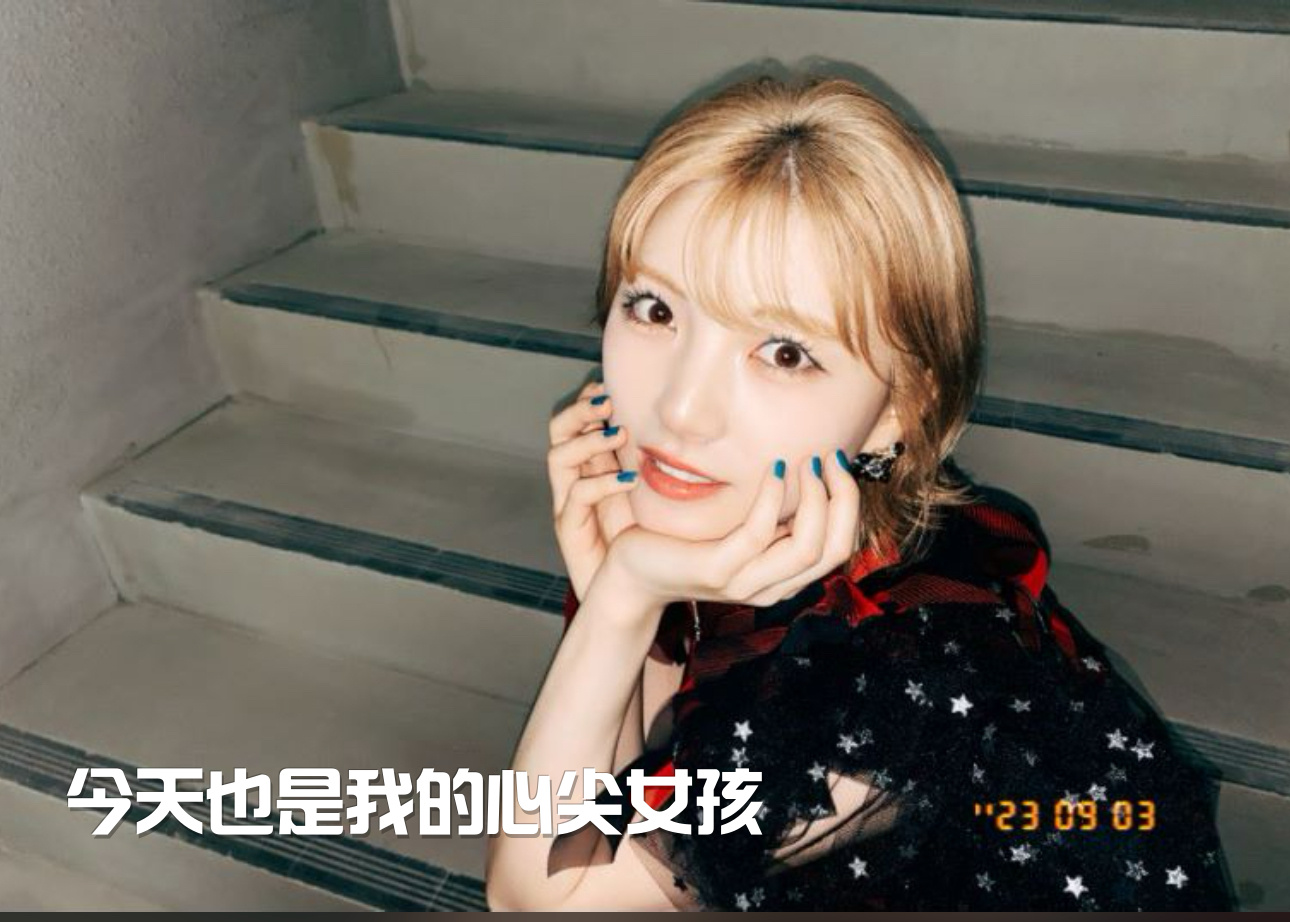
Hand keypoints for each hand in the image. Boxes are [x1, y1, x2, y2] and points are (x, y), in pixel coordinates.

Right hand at [548, 379, 640, 602]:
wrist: (626, 594)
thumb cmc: (644, 539)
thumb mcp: (655, 491)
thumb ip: (662, 460)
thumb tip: (697, 425)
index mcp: (592, 464)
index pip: (579, 418)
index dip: (589, 398)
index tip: (614, 384)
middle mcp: (574, 478)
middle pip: (559, 429)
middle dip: (580, 409)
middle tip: (608, 401)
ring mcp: (568, 503)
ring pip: (558, 456)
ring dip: (588, 439)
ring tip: (618, 433)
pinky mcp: (569, 529)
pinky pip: (575, 497)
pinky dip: (601, 483)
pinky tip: (628, 478)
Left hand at [600, 452, 861, 611]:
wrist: (633, 573)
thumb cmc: (687, 544)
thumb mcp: (739, 533)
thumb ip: (774, 520)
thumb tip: (809, 475)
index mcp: (784, 579)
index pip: (840, 548)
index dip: (849, 504)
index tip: (839, 463)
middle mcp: (772, 588)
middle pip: (834, 550)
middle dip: (843, 499)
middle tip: (832, 457)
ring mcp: (745, 583)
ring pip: (806, 548)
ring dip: (815, 497)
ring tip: (806, 461)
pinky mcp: (716, 571)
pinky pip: (758, 535)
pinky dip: (773, 498)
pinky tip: (772, 469)